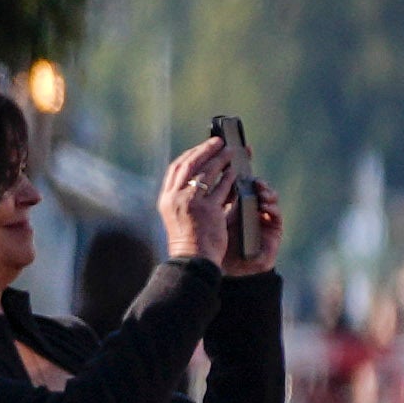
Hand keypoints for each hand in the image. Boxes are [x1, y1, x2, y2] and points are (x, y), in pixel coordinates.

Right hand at [156, 137, 233, 263]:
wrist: (191, 260)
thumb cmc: (188, 240)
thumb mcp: (177, 216)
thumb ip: (185, 198)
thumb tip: (202, 178)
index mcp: (166, 198)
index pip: (176, 168)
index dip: (190, 154)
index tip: (202, 147)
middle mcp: (176, 198)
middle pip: (191, 164)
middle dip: (206, 150)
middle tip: (219, 141)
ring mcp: (192, 203)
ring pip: (208, 172)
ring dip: (222, 159)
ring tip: (233, 152)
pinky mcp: (209, 210)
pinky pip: (222, 187)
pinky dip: (230, 176)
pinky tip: (237, 172)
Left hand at [223, 178, 284, 277]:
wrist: (230, 268)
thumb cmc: (220, 243)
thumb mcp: (216, 220)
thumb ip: (217, 204)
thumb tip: (209, 182)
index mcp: (239, 205)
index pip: (246, 186)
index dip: (246, 178)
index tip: (241, 171)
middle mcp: (254, 210)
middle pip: (260, 190)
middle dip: (259, 184)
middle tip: (254, 181)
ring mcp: (265, 219)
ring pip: (271, 199)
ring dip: (267, 194)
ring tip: (260, 193)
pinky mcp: (274, 230)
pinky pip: (276, 215)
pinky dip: (272, 209)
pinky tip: (265, 207)